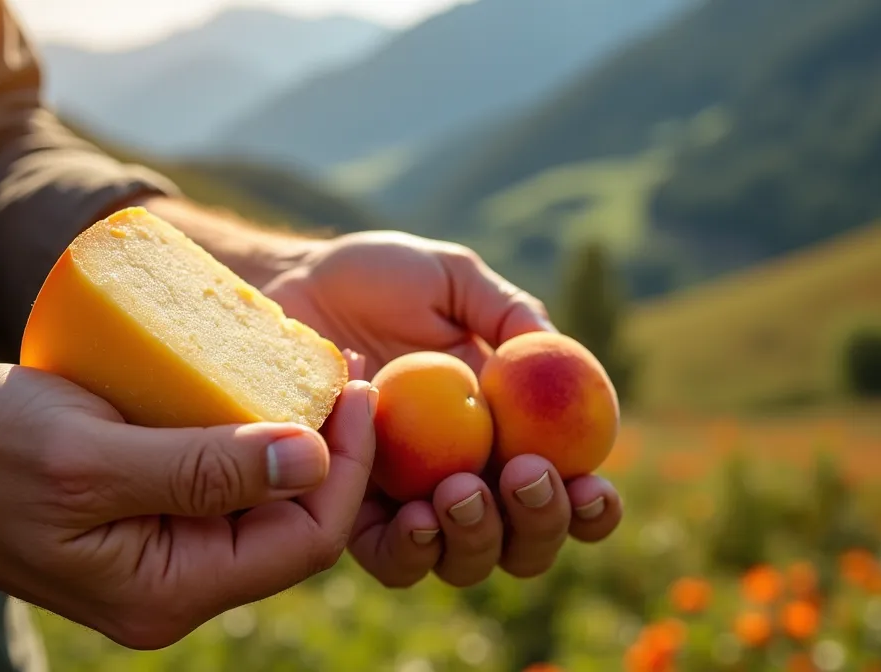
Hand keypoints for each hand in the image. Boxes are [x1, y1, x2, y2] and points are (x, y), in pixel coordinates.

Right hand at [0, 363, 375, 648]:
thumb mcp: (90, 457)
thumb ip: (202, 467)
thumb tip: (312, 458)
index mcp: (168, 591)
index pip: (304, 541)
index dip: (346, 466)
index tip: (359, 388)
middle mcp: (177, 587)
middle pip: (295, 526)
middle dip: (331, 450)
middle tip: (345, 371)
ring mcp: (166, 557)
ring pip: (266, 504)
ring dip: (295, 440)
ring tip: (315, 371)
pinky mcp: (152, 520)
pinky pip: (225, 486)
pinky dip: (250, 437)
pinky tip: (263, 387)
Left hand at [262, 231, 623, 587]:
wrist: (288, 289)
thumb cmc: (375, 281)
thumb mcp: (450, 280)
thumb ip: (507, 313)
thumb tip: (560, 357)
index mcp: (508, 435)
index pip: (568, 490)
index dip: (592, 506)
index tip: (592, 485)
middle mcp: (468, 481)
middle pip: (526, 542)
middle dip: (539, 523)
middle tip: (523, 475)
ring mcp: (411, 504)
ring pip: (465, 562)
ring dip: (479, 538)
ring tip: (460, 490)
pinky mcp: (351, 516)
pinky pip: (392, 558)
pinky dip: (414, 549)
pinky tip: (415, 516)